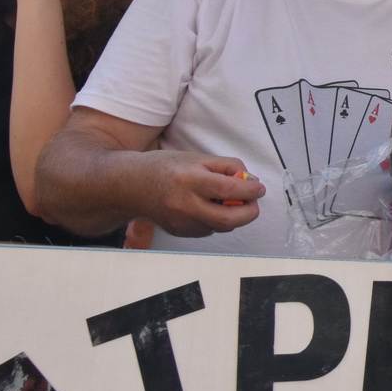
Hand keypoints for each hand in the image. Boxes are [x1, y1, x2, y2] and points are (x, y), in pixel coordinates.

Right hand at [148, 154, 263, 237]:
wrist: (132, 185)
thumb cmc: (166, 168)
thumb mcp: (199, 158)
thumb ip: (229, 167)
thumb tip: (252, 181)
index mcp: (190, 181)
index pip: (229, 191)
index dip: (251, 191)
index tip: (259, 188)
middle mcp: (184, 205)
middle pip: (228, 219)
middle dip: (249, 212)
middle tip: (253, 202)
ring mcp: (180, 222)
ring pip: (221, 227)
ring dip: (233, 216)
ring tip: (227, 201)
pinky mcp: (179, 232)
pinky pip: (209, 230)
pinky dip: (217, 220)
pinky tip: (209, 207)